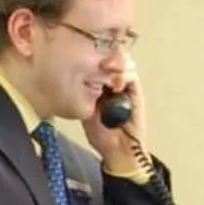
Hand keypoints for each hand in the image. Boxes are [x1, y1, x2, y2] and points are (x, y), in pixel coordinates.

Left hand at [81, 59, 147, 173]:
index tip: (82, 55)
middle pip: (113, 56)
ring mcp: (127, 87)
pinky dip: (124, 75)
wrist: (118, 150)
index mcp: (101, 85)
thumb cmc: (101, 134)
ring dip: (115, 63)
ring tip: (105, 69)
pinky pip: (132, 76)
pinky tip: (115, 84)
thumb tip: (67, 79)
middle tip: (95, 59)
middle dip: (105, 54)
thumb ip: (80, 96)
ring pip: (124, 62)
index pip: (99, 60)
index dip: (93, 55)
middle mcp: (115, 82)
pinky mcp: (136, 93)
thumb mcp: (84, 110)